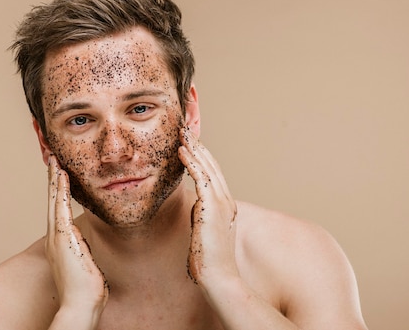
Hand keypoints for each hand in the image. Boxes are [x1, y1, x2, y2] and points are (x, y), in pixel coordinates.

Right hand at [45, 156, 108, 312]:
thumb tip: (86, 245)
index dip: (59, 193)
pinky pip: (61, 207)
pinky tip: (62, 176)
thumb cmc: (86, 291)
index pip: (59, 212)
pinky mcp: (62, 237)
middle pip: (53, 202)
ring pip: (54, 201)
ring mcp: (57, 237)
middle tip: (53, 161)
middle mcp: (55, 238)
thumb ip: (84, 252)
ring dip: (55, 180)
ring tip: (56, 161)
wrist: (80, 305)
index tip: (61, 177)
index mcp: (61, 244)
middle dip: (53, 181)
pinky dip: (61, 190)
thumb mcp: (86, 265)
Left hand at [178, 127, 238, 286]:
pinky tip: (181, 150)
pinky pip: (201, 177)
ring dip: (194, 148)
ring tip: (182, 133)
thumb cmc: (208, 261)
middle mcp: (226, 201)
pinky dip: (191, 161)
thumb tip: (196, 206)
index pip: (214, 175)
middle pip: (212, 165)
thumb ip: (202, 216)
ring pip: (207, 167)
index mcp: (226, 207)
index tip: (190, 143)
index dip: (202, 156)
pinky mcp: (212, 206)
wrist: (219, 278)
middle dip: (198, 146)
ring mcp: (222, 203)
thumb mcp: (205, 232)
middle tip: (185, 129)